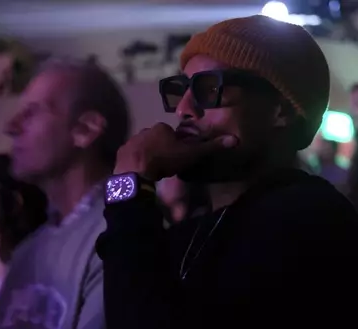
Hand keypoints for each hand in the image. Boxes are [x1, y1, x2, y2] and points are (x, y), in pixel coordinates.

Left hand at [114, 123, 237, 180]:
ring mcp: (132, 140)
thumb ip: (210, 147)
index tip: (178, 158)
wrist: (136, 171)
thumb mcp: (191, 154)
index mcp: (162, 128)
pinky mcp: (122, 152)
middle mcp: (145, 130)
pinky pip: (131, 155)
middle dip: (162, 149)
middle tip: (167, 165)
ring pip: (144, 146)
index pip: (172, 134)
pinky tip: (141, 172)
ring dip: (149, 155)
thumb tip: (235, 139)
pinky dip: (136, 161)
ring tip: (154, 170)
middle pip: (157, 139)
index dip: (176, 146)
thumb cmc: (165, 160)